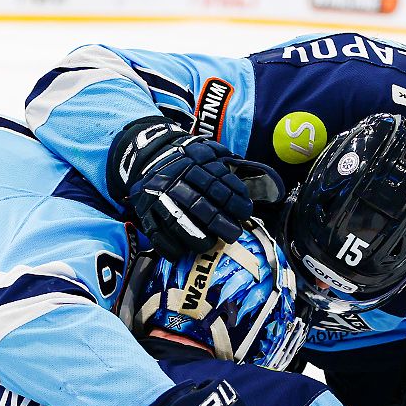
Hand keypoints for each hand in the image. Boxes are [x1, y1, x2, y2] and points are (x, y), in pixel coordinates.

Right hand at [109, 117, 283, 260]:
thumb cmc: (186, 161)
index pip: (215, 184)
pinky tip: (182, 254)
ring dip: (195, 236)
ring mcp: (156, 198)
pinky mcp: (144, 213)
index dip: (233, 199)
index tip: (246, 212)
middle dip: (218, 221)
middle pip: (198, 204)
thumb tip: (261, 174)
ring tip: (211, 245)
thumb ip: (228, 161)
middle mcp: (172, 180)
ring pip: (177, 220)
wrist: (145, 158)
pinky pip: (155, 232)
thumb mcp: (206, 151)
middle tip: (234, 234)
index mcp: (190, 164)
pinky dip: (169, 245)